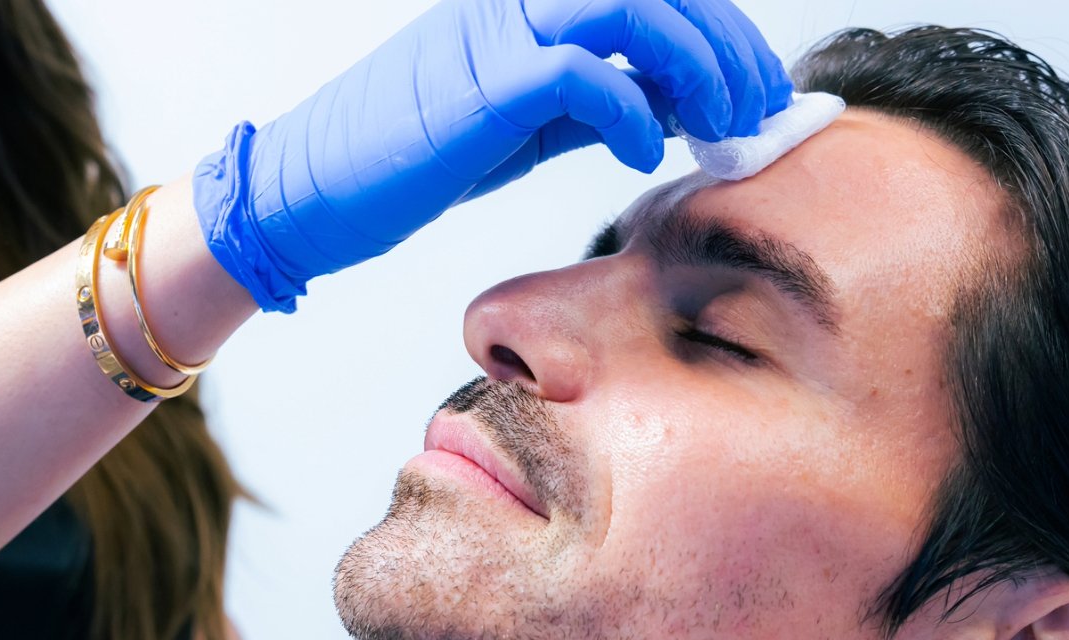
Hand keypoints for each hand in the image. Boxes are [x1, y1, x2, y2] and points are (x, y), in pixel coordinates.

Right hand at [193, 0, 791, 311]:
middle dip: (727, 47)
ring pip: (628, 8)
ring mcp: (495, 35)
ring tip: (722, 126)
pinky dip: (631, 113)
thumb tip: (670, 108)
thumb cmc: (411, 159)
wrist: (309, 192)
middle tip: (760, 112)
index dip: (721, 30)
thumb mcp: (525, 126)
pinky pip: (579, 74)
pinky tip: (647, 155)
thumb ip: (593, 105)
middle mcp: (516, 4)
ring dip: (696, 65)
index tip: (759, 92)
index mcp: (530, 8)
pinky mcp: (478, 87)